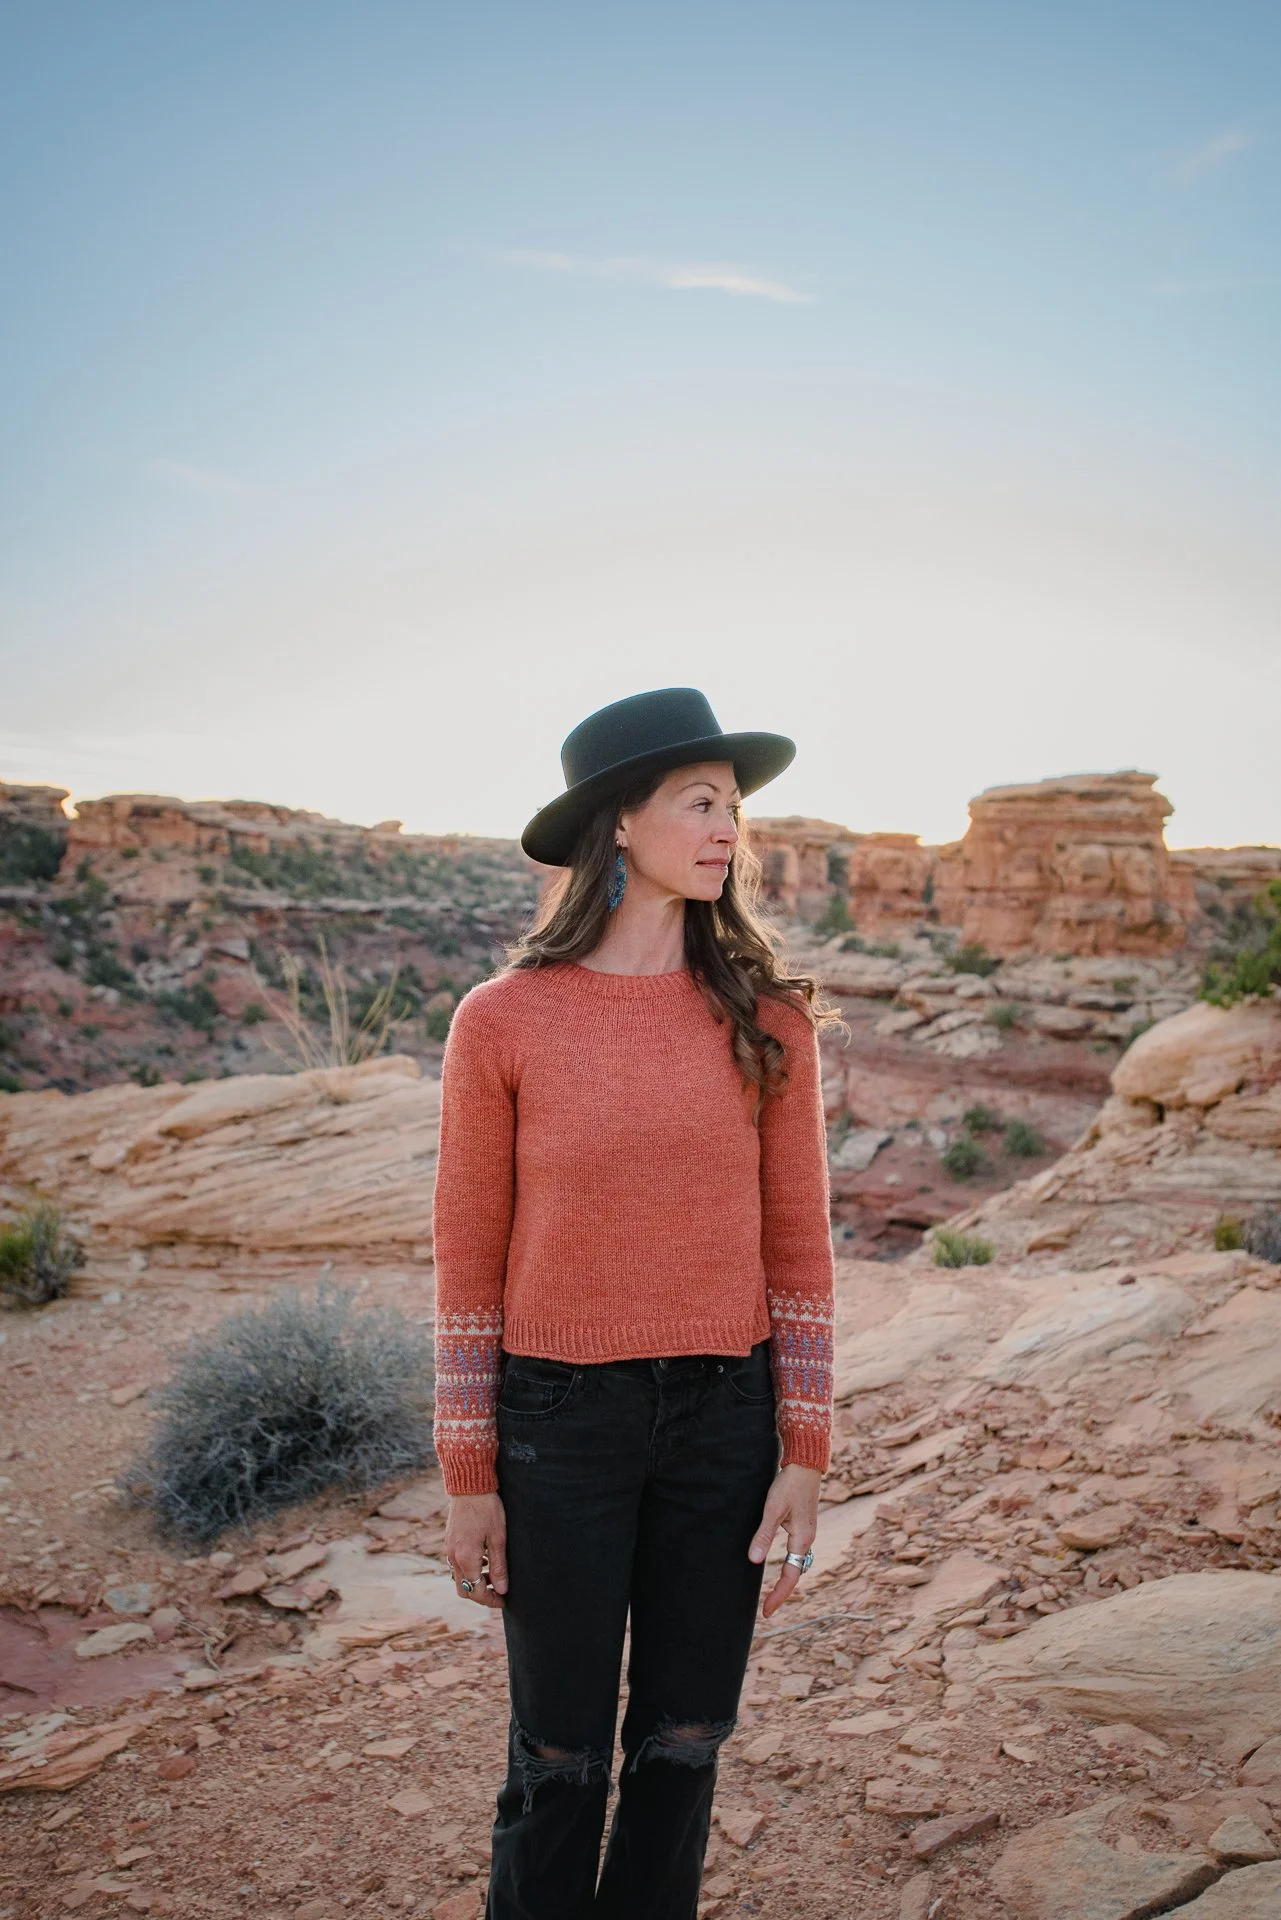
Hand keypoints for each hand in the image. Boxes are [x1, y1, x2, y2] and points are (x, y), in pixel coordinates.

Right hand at [444, 1492, 507, 1608]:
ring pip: (460, 1577)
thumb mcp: (498, 1538)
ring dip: (475, 1581)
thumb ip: (499, 1566)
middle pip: (464, 1589)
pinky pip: (456, 1564)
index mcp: (466, 1559)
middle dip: (481, 1595)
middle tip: (498, 1592)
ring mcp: (449, 1548)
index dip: (491, 1600)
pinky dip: (469, 1568)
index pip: (477, 1591)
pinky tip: (483, 1558)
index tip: (504, 1601)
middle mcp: (453, 1557)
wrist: (469, 1484)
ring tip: (494, 1574)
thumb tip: (502, 1590)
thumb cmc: (487, 1509)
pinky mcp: (449, 1540)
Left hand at [748, 1464, 820, 1618]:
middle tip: (766, 1608)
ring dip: (785, 1580)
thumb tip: (755, 1561)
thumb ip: (764, 1534)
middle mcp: (807, 1539)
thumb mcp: (773, 1508)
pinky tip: (778, 1566)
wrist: (805, 1465)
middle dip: (782, 1592)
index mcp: (802, 1539)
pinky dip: (788, 1566)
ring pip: (797, 1564)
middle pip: (796, 1574)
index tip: (766, 1611)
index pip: (791, 1577)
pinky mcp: (802, 1526)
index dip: (778, 1596)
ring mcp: (806, 1533)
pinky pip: (796, 1554)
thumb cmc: (789, 1484)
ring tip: (770, 1594)